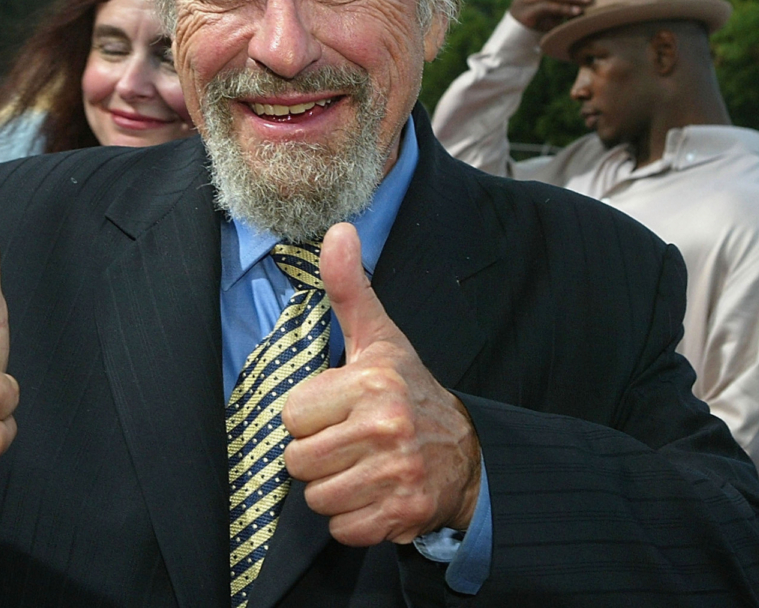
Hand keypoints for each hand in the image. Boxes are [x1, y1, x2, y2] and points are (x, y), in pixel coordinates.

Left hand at [281, 223, 480, 546]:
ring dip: (334, 487)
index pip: (292, 414)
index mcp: (373, 382)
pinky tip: (375, 492)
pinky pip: (342, 528)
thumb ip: (349, 287)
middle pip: (298, 461)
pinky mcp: (403, 515)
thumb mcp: (379, 337)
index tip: (340, 407)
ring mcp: (397, 475)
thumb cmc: (409, 389)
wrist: (466, 452)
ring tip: (362, 465)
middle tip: (349, 439)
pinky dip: (354, 518)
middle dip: (318, 454)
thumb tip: (337, 230)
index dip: (310, 414)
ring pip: (317, 498)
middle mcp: (387, 428)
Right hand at [510, 0, 597, 32]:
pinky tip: (577, 12)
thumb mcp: (550, 16)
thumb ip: (562, 5)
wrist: (514, 48)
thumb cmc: (537, 32)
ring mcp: (523, 2)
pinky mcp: (524, 14)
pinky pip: (545, 7)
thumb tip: (588, 0)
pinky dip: (563, 8)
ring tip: (588, 1)